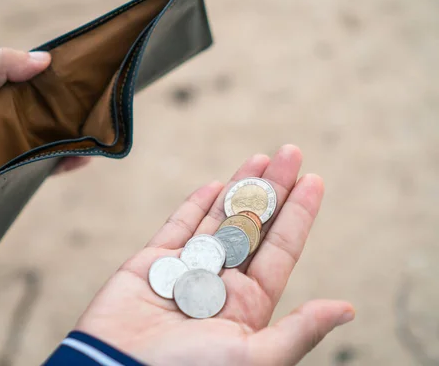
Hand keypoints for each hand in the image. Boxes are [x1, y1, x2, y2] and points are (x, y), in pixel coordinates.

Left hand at [0, 48, 88, 241]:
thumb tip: (45, 58)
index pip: (33, 79)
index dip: (58, 76)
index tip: (88, 72)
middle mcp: (4, 119)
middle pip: (46, 109)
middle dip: (73, 107)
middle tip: (104, 104)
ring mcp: (9, 149)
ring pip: (49, 139)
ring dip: (73, 136)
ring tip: (100, 132)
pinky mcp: (10, 176)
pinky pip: (43, 168)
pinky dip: (64, 163)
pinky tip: (83, 159)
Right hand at [75, 145, 354, 365]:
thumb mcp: (255, 356)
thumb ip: (299, 329)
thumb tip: (347, 309)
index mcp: (248, 305)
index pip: (280, 249)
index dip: (299, 214)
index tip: (314, 180)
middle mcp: (219, 284)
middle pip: (253, 226)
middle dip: (272, 188)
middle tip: (290, 152)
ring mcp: (185, 271)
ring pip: (218, 220)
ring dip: (239, 188)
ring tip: (260, 158)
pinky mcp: (150, 265)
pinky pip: (176, 228)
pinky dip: (193, 206)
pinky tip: (213, 185)